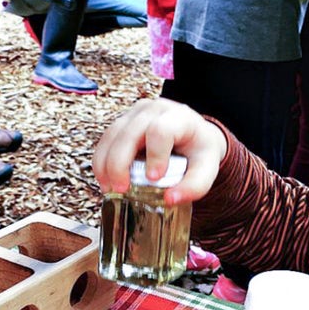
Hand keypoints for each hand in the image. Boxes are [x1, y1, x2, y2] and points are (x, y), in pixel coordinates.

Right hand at [92, 98, 227, 204]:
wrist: (194, 135)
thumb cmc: (199, 151)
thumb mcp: (207, 169)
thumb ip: (194, 186)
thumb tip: (169, 199)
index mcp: (179, 117)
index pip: (161, 130)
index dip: (154, 155)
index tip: (154, 178)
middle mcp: (154, 110)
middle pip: (128, 133)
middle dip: (120, 164)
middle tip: (121, 189)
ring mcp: (135, 113)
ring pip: (111, 135)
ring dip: (105, 165)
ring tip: (110, 188)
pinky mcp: (123, 121)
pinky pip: (105, 140)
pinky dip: (102, 161)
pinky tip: (106, 180)